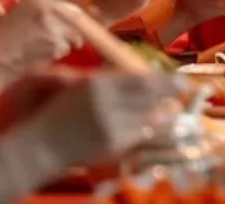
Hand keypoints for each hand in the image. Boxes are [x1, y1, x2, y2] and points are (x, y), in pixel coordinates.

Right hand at [0, 0, 82, 82]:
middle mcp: (50, 8)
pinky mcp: (57, 46)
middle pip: (77, 12)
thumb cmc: (1, 35)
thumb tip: (62, 2)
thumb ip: (42, 3)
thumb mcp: (20, 8)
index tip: (69, 4)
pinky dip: (60, 51)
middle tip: (62, 30)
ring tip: (50, 43)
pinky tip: (45, 53)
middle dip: (72, 22)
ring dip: (68, 38)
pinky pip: (68, 47)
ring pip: (76, 32)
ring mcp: (55, 28)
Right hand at [16, 70, 187, 168]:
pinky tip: (155, 126)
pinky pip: (137, 136)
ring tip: (173, 108)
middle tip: (184, 91)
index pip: (138, 79)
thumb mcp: (78, 88)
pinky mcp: (110, 144)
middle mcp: (104, 102)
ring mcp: (108, 124)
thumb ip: (106, 82)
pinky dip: (149, 129)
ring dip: (162, 112)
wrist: (39, 145)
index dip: (162, 80)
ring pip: (146, 116)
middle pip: (147, 96)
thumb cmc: (57, 114)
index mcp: (96, 84)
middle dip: (168, 93)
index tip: (180, 79)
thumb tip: (139, 78)